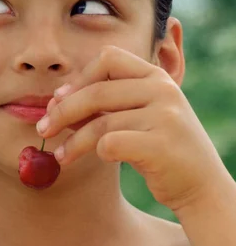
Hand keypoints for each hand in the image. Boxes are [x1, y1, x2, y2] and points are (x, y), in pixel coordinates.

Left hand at [36, 46, 227, 213]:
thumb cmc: (161, 150)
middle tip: (44, 128)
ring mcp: (164, 116)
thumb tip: (57, 100)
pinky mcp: (160, 145)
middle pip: (97, 91)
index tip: (57, 99)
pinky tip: (91, 161)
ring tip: (60, 156)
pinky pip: (110, 143)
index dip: (78, 78)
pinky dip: (94, 153)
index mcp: (156, 76)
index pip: (108, 59)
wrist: (201, 186)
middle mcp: (162, 90)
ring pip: (100, 122)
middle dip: (63, 111)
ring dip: (73, 141)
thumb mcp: (140, 118)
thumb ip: (107, 105)